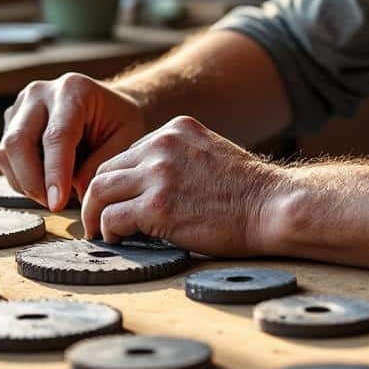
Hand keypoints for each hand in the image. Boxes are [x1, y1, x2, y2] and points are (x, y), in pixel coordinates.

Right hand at [0, 73, 147, 211]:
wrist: (110, 108)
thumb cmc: (120, 123)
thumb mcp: (126, 142)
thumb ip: (99, 166)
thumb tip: (74, 192)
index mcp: (73, 90)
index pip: (56, 136)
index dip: (54, 174)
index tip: (57, 203)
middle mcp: (40, 93)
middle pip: (18, 142)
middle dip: (32, 182)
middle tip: (53, 205)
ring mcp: (21, 105)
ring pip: (6, 152)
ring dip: (26, 182)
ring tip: (54, 194)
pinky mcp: (11, 121)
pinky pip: (6, 157)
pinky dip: (22, 177)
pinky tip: (45, 183)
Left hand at [81, 116, 284, 255]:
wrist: (273, 206)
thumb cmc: (250, 191)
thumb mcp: (211, 153)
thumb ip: (181, 159)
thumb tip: (155, 185)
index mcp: (175, 130)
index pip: (127, 153)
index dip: (119, 181)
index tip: (119, 200)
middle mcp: (162, 145)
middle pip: (106, 169)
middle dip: (98, 196)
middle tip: (99, 218)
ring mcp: (158, 174)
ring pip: (99, 190)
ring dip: (95, 213)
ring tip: (100, 231)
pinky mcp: (157, 206)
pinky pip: (112, 216)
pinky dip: (107, 230)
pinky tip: (116, 239)